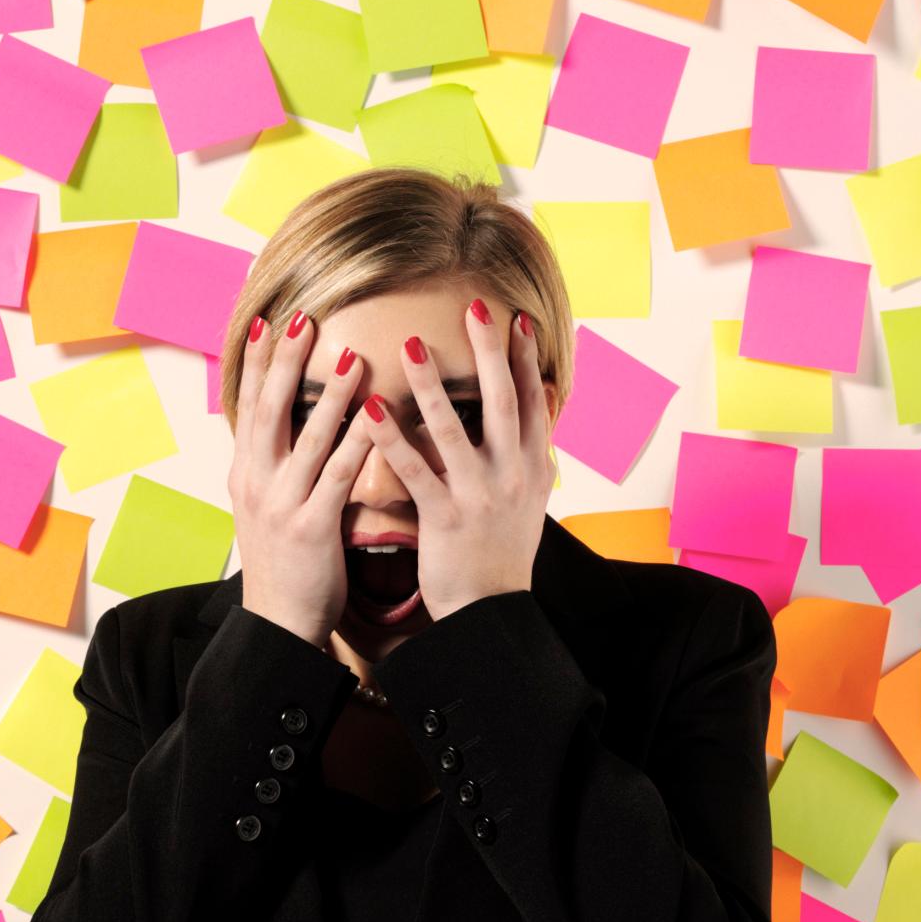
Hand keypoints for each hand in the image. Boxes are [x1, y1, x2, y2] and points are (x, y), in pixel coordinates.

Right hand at [230, 307, 373, 647]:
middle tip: (303, 318)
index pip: (248, 406)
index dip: (255, 362)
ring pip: (306, 438)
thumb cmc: (283, 567)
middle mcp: (256, 483)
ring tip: (351, 356)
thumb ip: (276, 468)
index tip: (265, 320)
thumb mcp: (267, 510)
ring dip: (329, 394)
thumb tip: (288, 430)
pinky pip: (337, 476)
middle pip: (268, 409)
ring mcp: (280, 505)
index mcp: (246, 475)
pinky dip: (357, 442)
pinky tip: (377, 417)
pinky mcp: (310, 528)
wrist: (277, 626)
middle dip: (284, 361)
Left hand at [357, 296, 555, 619]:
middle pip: (504, 401)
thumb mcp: (531, 498)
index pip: (534, 401)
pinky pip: (415, 471)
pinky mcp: (445, 519)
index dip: (525, 358)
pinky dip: (392, 438)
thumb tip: (549, 391)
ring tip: (411, 345)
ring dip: (431, 385)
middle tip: (474, 306)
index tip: (516, 317)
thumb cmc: (502, 554)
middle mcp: (513, 476)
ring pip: (455, 430)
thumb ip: (533, 445)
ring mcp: (480, 496)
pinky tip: (371, 409)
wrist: (489, 615)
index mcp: (534, 468)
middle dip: (489, 352)